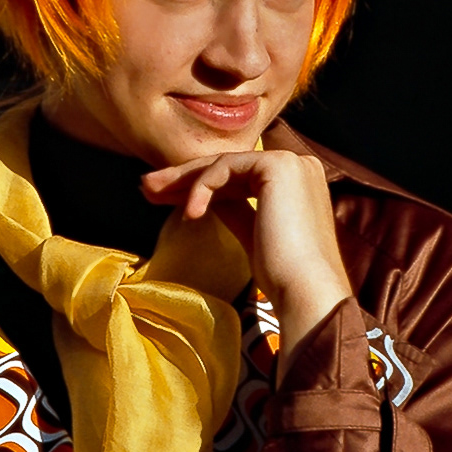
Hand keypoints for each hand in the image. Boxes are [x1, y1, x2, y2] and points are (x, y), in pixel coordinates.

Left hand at [142, 151, 352, 379]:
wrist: (305, 289)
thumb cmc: (282, 274)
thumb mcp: (252, 232)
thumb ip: (234, 207)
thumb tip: (201, 195)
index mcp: (296, 181)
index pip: (238, 175)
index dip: (198, 184)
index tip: (163, 196)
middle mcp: (297, 165)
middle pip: (227, 166)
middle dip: (183, 177)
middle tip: (146, 187)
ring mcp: (290, 162)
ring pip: (222, 163)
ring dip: (182, 178)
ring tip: (150, 193)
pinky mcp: (277, 165)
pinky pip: (225, 168)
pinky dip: (202, 187)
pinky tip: (189, 213)